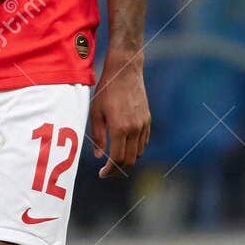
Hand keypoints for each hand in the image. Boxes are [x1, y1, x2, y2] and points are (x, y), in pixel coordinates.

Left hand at [90, 53, 149, 177]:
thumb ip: (98, 136)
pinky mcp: (148, 119)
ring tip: (114, 160)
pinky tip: (125, 146)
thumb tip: (98, 156)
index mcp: (120, 128)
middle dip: (118, 169)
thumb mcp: (96, 112)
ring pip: (138, 152)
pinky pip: (143, 141)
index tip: (102, 174)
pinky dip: (135, 149)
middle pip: (129, 160)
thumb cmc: (106, 90)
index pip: (117, 159)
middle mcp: (135, 129)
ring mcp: (143, 124)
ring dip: (127, 160)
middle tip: (107, 171)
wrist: (125, 71)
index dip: (109, 170)